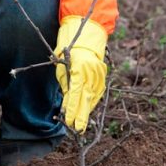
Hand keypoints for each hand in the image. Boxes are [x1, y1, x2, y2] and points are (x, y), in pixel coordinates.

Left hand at [54, 16, 107, 131]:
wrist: (87, 35)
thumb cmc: (68, 51)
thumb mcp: (62, 69)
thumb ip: (67, 87)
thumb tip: (67, 105)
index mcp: (78, 69)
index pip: (75, 94)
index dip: (72, 109)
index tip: (69, 121)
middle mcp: (91, 72)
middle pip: (86, 98)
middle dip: (81, 115)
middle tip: (77, 130)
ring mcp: (99, 74)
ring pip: (93, 97)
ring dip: (86, 111)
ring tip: (81, 124)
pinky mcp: (103, 76)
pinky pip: (98, 93)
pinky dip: (92, 102)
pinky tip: (87, 110)